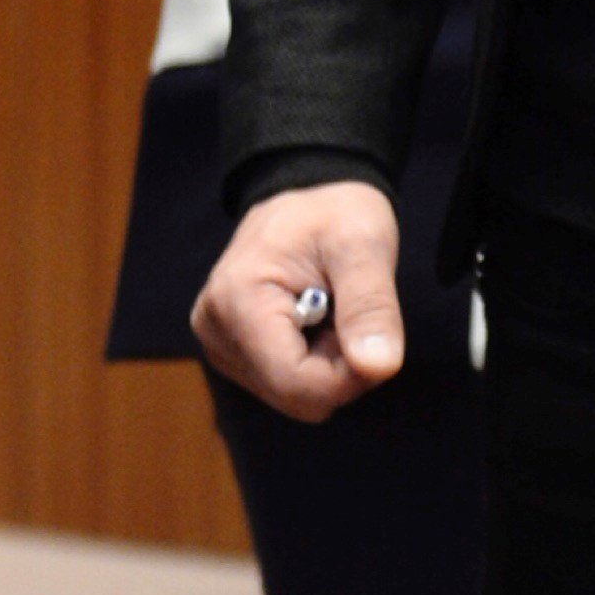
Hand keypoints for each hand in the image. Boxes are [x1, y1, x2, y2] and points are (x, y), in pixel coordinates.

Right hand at [195, 180, 405, 418]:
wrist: (309, 197)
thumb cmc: (336, 213)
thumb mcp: (363, 243)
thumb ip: (371, 305)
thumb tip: (380, 368)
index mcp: (236, 300)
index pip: (296, 383)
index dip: (349, 375)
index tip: (374, 335)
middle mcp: (214, 330)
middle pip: (294, 396)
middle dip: (338, 368)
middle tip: (349, 312)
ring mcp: (217, 344)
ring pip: (292, 397)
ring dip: (327, 365)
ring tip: (330, 311)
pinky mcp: (229, 353)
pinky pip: (284, 386)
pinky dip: (312, 362)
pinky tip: (315, 323)